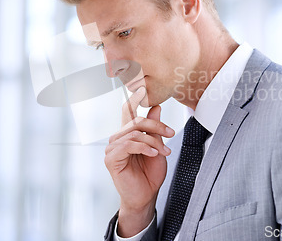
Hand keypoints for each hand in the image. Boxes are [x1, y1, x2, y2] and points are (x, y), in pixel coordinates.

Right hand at [104, 86, 174, 236]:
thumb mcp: (158, 147)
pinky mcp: (111, 158)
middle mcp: (118, 137)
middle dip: (156, 126)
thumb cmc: (150, 173)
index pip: (128, 110)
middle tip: (171, 134)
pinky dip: (144, 148)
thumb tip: (157, 106)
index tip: (141, 85)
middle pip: (136, 121)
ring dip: (153, 141)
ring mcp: (112, 147)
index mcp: (128, 133)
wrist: (146, 196)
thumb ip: (155, 128)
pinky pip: (128, 145)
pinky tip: (154, 154)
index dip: (133, 97)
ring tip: (164, 151)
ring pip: (134, 133)